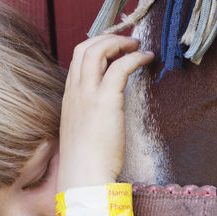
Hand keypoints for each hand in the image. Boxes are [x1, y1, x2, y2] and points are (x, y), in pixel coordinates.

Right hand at [56, 33, 152, 189]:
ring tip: (137, 45)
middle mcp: (75, 91)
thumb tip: (107, 107)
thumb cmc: (86, 162)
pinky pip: (120, 67)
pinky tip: (147, 58)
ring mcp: (87, 94)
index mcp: (69, 97)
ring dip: (119, 42)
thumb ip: (91, 114)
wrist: (83, 177)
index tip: (115, 48)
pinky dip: (134, 57)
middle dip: (107, 37)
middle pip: (85, 48)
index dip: (97, 46)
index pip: (78, 58)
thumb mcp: (84, 130)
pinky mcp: (105, 100)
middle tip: (127, 41)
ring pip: (97, 50)